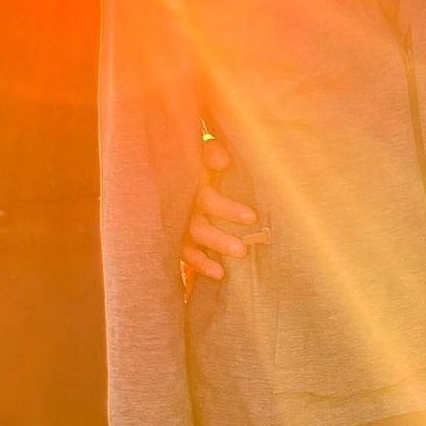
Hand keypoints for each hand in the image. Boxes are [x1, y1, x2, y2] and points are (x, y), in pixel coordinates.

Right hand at [183, 136, 269, 280]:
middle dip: (220, 239)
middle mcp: (182, 207)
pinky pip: (186, 255)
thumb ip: (212, 152)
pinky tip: (220, 274)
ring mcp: (178, 224)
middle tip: (243, 249)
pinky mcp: (177, 238)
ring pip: (193, 242)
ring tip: (238, 258)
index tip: (252, 218)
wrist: (174, 168)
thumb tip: (223, 162)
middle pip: (199, 227)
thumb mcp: (203, 152)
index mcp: (189, 185)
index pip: (207, 200)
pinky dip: (201, 265)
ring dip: (214, 251)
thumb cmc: (198, 159)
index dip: (227, 209)